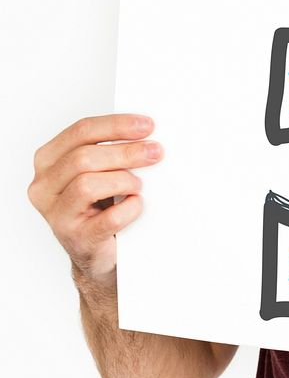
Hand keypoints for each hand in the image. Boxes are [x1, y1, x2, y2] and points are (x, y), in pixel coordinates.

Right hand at [27, 114, 162, 285]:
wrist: (95, 252)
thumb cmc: (98, 206)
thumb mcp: (96, 171)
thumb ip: (108, 150)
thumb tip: (146, 134)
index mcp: (48, 161)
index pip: (80, 131)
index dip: (116, 125)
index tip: (147, 125)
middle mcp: (44, 187)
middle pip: (84, 157)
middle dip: (126, 152)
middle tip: (155, 152)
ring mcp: (57, 215)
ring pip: (88, 184)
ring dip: (123, 181)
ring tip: (137, 185)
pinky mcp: (77, 238)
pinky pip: (109, 218)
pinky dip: (129, 209)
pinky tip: (136, 204)